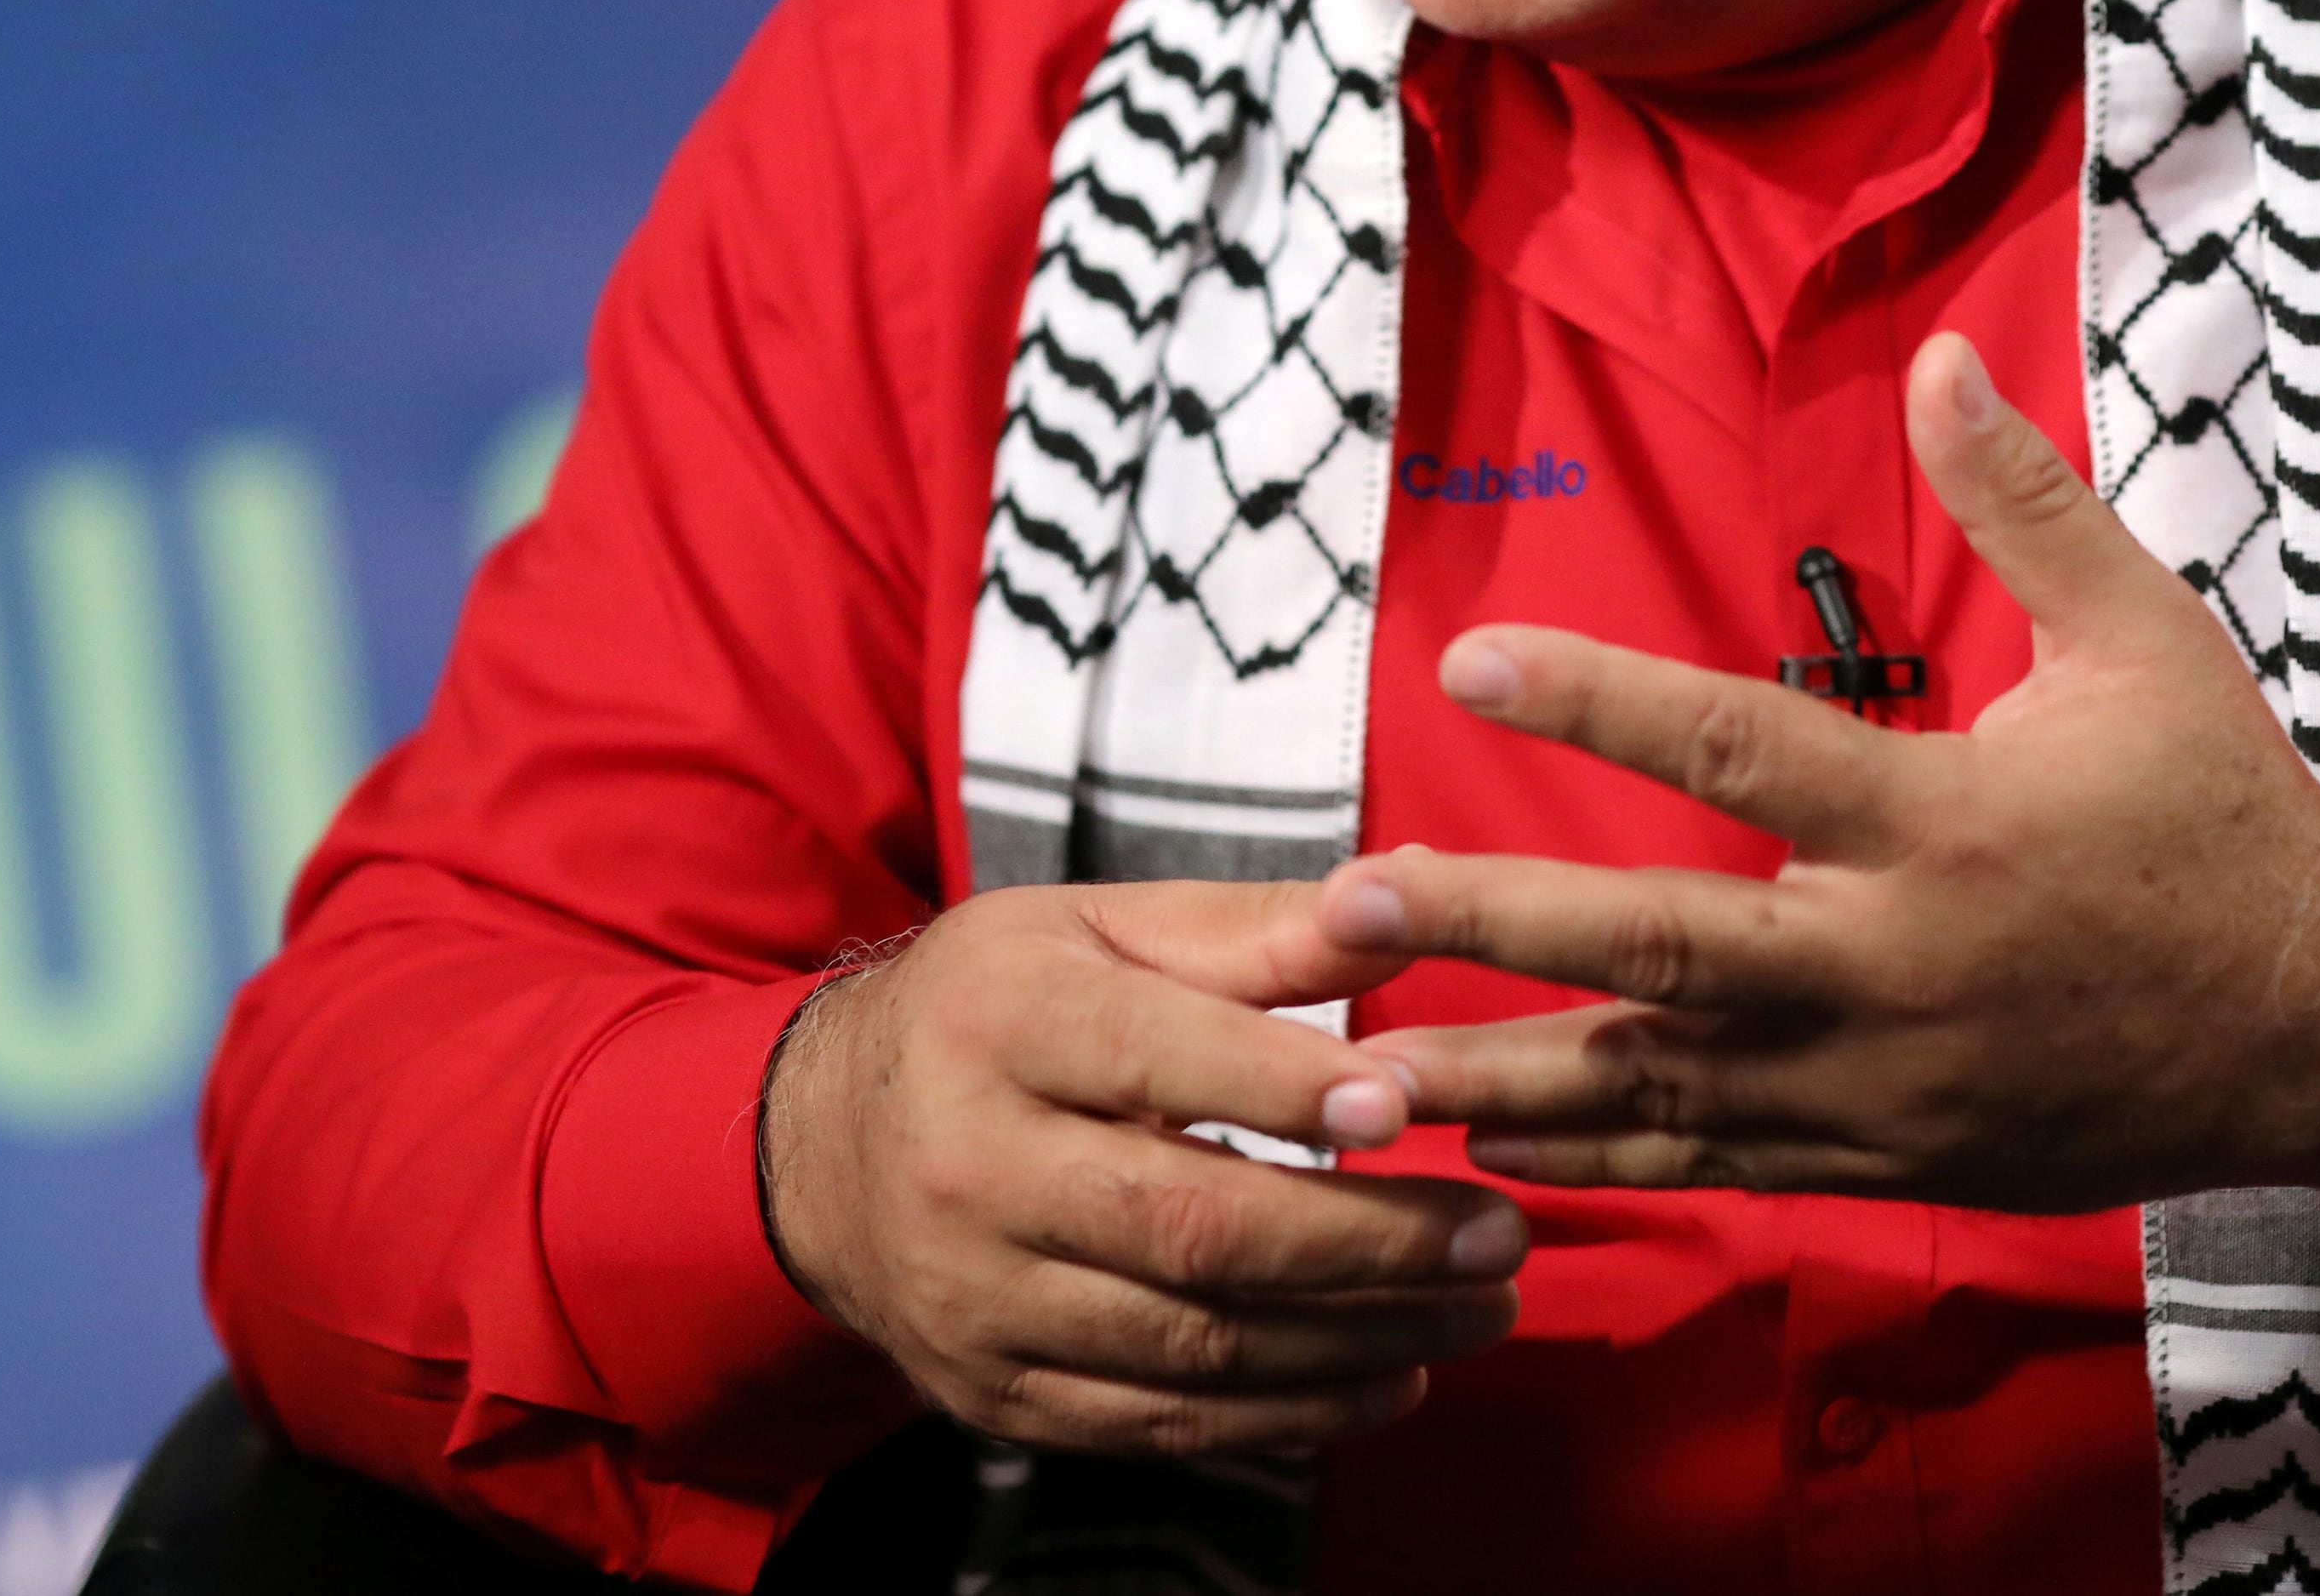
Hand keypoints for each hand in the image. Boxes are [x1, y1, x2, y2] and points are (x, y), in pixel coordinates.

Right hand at [760, 881, 1530, 1454]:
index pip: (1154, 1060)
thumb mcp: (1096, 930)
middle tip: (1500, 1234)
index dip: (1284, 1089)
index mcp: (998, 1021)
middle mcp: (973, 1167)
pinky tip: (1392, 1374)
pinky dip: (1295, 1413)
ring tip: (1481, 1303)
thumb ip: (1251, 930)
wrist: (819, 1148)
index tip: (1406, 1106)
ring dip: (1361, 1337)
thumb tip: (1404, 895)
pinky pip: (1166, 1424)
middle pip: (1191, 1227)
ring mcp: (980, 1299)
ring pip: (1195, 1344)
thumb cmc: (993, 1011)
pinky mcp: (998, 1393)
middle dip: (1368, 1243)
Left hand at [1326, 333, 2319, 1213]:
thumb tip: (1941, 354)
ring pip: (1663, 1089)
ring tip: (1352, 1074)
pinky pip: (1714, 1167)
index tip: (1468, 661)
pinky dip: (1594, 1165)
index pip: (1742, 747)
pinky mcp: (1884, 1159)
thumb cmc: (2223, 821)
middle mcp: (1894, 963)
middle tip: (1346, 908)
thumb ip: (2025, 503)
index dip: (1599, 700)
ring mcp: (1882, 1082)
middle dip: (1497, 929)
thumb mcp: (2146, 640)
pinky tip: (1477, 1153)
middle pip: (1664, 947)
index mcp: (1946, 822)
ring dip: (1500, 1083)